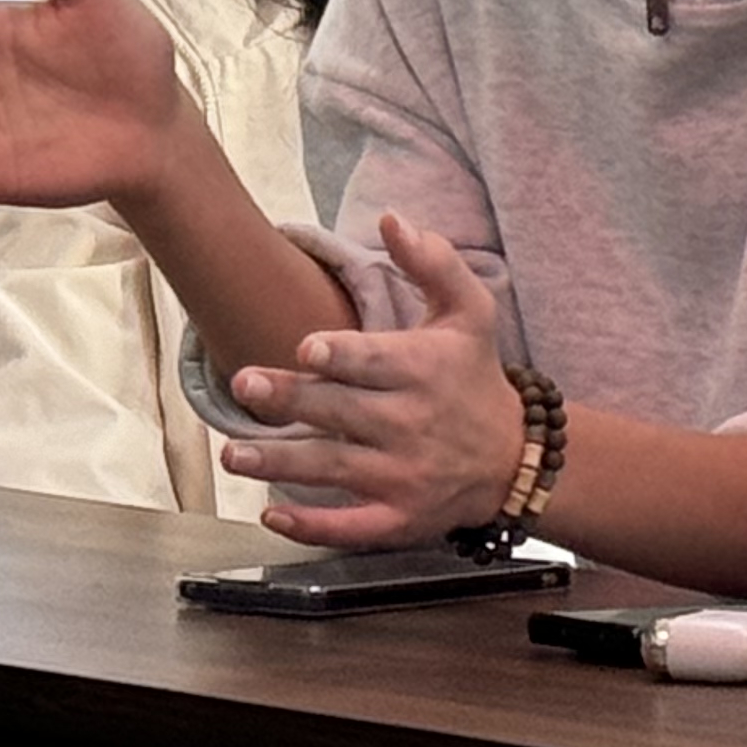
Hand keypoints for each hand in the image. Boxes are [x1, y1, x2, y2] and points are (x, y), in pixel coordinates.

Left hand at [216, 214, 521, 549]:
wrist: (513, 458)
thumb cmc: (476, 375)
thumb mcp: (470, 310)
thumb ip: (432, 262)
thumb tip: (391, 218)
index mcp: (424, 369)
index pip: (376, 362)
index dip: (340, 356)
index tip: (306, 350)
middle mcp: (411, 424)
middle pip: (342, 413)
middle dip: (292, 400)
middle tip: (244, 385)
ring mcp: (404, 476)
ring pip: (333, 470)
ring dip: (279, 463)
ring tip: (233, 454)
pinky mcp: (398, 518)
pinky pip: (350, 528)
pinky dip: (311, 526)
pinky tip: (272, 515)